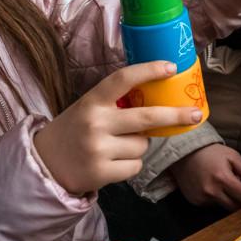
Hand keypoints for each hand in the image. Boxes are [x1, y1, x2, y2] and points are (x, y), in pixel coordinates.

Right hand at [34, 61, 202, 195]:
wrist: (45, 163)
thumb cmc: (75, 130)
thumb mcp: (89, 108)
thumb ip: (116, 103)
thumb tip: (159, 98)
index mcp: (92, 100)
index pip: (123, 79)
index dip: (148, 70)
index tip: (171, 67)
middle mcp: (96, 122)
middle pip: (146, 117)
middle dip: (175, 116)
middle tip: (195, 114)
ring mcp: (99, 148)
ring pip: (142, 144)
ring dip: (138, 145)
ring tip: (116, 146)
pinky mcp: (102, 172)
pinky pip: (136, 166)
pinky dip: (130, 165)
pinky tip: (112, 162)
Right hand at [168, 143, 240, 209]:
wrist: (185, 153)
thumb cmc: (211, 153)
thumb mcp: (233, 156)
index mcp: (223, 178)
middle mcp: (212, 191)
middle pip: (236, 207)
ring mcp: (202, 198)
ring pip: (224, 207)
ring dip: (231, 201)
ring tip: (228, 187)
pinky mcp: (196, 202)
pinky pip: (212, 205)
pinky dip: (218, 199)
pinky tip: (215, 188)